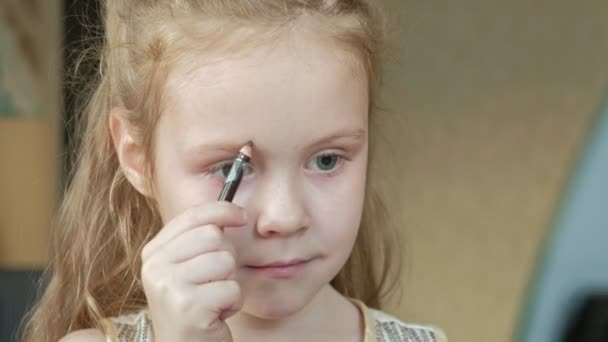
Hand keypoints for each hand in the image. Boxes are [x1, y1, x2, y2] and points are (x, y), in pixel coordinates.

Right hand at [141, 202, 246, 341]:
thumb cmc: (193, 309)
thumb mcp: (187, 270)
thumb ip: (198, 241)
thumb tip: (231, 210)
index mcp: (153, 253)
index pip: (192, 217)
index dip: (221, 210)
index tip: (241, 215)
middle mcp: (155, 267)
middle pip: (213, 236)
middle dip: (226, 259)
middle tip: (215, 282)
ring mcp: (169, 286)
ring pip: (225, 262)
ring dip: (230, 284)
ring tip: (214, 300)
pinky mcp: (188, 307)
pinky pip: (232, 289)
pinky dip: (233, 304)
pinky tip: (217, 315)